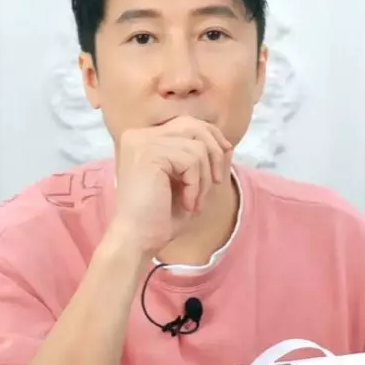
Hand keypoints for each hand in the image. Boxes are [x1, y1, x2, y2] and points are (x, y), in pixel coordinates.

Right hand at [109, 116, 231, 254]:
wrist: (137, 240)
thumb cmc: (159, 218)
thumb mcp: (186, 184)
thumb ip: (202, 161)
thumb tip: (228, 145)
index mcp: (144, 140)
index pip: (187, 124)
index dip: (211, 140)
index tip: (222, 163)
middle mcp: (140, 136)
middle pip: (193, 126)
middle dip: (213, 153)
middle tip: (216, 182)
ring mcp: (142, 142)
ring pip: (196, 147)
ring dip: (203, 179)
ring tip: (194, 202)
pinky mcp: (148, 154)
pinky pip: (190, 161)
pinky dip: (195, 185)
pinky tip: (186, 204)